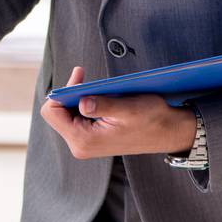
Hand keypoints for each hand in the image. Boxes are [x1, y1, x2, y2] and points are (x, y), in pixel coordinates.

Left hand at [39, 66, 195, 158]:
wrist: (168, 132)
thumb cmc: (152, 120)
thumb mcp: (129, 109)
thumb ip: (103, 105)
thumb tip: (82, 102)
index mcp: (84, 140)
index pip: (52, 112)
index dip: (62, 92)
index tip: (80, 77)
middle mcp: (79, 145)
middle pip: (57, 113)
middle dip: (70, 94)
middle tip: (85, 76)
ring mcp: (84, 143)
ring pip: (67, 114)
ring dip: (79, 97)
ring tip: (97, 89)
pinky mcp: (91, 138)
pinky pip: (77, 117)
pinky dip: (86, 103)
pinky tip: (100, 97)